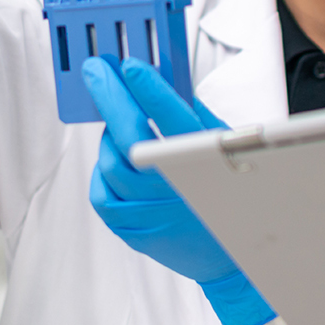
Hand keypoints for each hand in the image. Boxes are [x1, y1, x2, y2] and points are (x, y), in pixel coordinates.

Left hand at [83, 56, 276, 324]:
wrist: (228, 259)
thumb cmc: (229, 195)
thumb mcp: (225, 150)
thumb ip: (195, 117)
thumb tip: (164, 81)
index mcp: (204, 164)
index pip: (173, 119)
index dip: (149, 89)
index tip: (129, 66)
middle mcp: (175, 188)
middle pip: (131, 138)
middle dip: (110, 98)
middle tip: (96, 72)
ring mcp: (150, 212)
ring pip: (111, 163)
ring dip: (110, 136)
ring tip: (119, 123)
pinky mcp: (132, 231)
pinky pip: (102, 193)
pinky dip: (103, 171)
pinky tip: (115, 160)